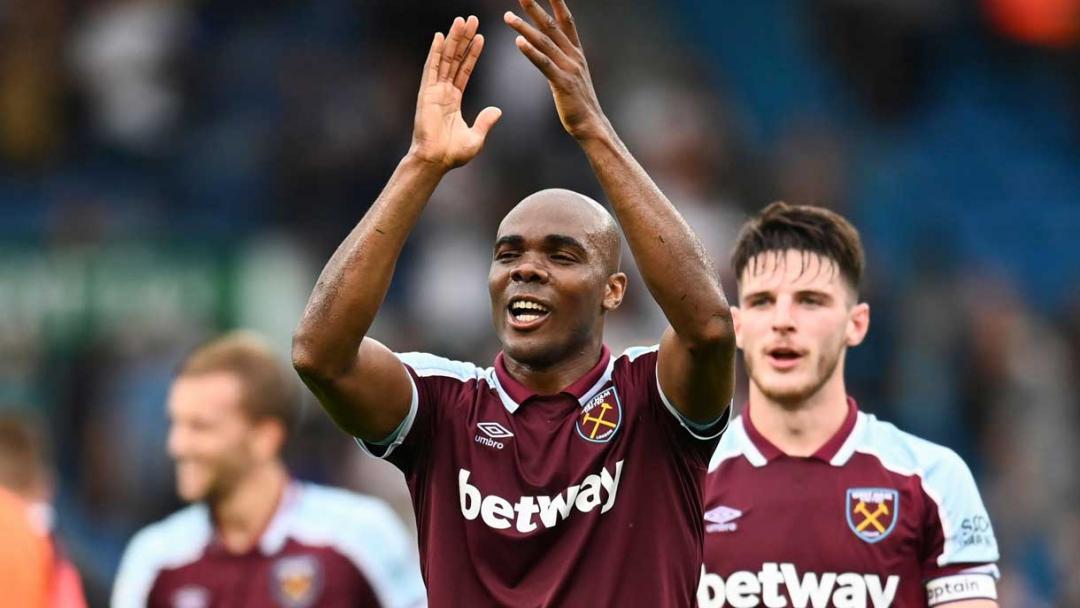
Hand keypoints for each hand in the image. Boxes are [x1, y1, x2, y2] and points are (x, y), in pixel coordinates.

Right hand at [409, 16, 501, 170]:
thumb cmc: (452, 154)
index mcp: (453, 100)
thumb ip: (485, 122)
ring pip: (445, 59)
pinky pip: (431, 68)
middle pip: (455, 59)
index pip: (464, 70)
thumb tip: (497, 110)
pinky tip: (440, 36)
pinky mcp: (426, 93)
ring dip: (453, 39)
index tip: (480, 37)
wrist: (436, 160)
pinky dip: (435, 52)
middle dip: (463, 39)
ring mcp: (434, 91)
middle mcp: (443, 92)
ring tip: (461, 21)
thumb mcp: (476, 137)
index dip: (472, 54)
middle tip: (471, 20)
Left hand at [504, 0, 608, 141]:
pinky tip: (518, 42)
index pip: (566, 21)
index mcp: (576, 52)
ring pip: (544, 42)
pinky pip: (544, 64)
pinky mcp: (563, 83)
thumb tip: (547, 50)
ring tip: (507, 16)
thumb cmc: (578, 102)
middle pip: (552, 26)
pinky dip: (530, 51)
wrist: (591, 124)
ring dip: (524, 27)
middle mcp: (574, 56)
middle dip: (535, 8)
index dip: (557, 3)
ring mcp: (569, 68)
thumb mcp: (571, 75)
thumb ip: (560, 60)